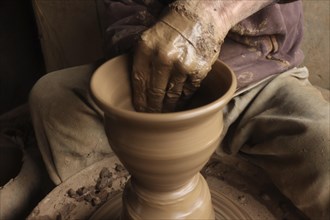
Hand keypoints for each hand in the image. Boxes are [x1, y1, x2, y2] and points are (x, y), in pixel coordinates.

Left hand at [131, 0, 273, 111]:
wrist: (202, 15)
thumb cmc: (174, 28)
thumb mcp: (151, 38)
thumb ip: (143, 60)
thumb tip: (140, 89)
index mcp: (146, 48)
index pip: (139, 82)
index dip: (139, 100)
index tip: (140, 110)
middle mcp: (163, 57)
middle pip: (154, 92)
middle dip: (152, 108)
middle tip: (152, 116)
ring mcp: (182, 65)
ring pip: (171, 95)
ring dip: (168, 107)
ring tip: (166, 114)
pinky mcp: (199, 71)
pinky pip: (187, 92)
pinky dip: (183, 99)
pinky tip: (180, 103)